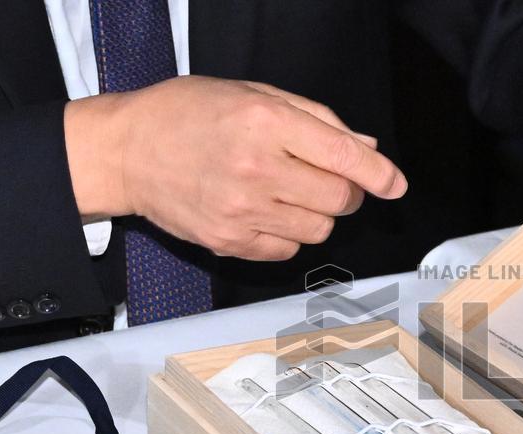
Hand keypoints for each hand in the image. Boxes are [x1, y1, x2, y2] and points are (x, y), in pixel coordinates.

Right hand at [64, 76, 406, 259]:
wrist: (127, 151)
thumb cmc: (187, 115)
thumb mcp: (253, 95)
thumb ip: (315, 120)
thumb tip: (366, 149)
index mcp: (265, 122)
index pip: (342, 155)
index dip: (379, 174)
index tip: (394, 184)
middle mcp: (256, 168)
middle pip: (338, 199)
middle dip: (345, 191)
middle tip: (326, 178)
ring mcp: (241, 210)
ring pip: (318, 229)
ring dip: (317, 214)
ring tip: (287, 192)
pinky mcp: (229, 242)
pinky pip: (288, 250)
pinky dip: (290, 234)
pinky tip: (268, 212)